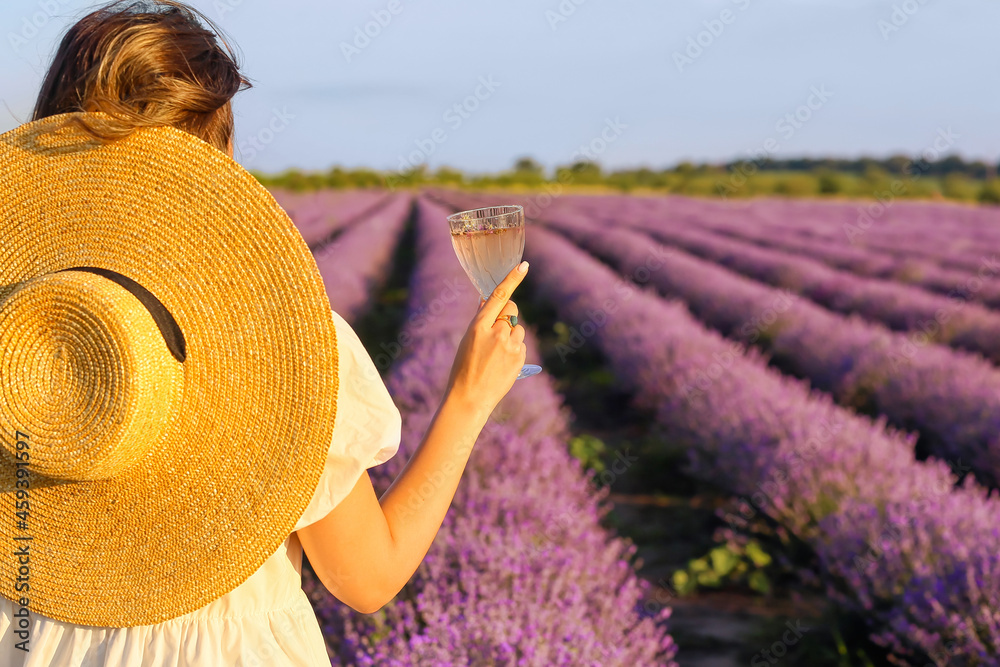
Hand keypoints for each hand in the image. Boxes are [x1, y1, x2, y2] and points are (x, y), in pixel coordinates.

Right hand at [446, 261, 528, 412]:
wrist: (469, 397)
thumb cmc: (463, 367)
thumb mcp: (467, 340)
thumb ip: (480, 320)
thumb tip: (486, 300)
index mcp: (479, 326)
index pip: (499, 296)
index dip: (512, 279)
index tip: (523, 266)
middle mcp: (497, 333)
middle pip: (511, 311)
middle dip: (507, 314)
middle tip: (497, 329)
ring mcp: (510, 347)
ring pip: (517, 330)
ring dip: (510, 336)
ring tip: (495, 354)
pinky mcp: (519, 359)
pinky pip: (520, 346)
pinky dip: (513, 350)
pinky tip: (501, 364)